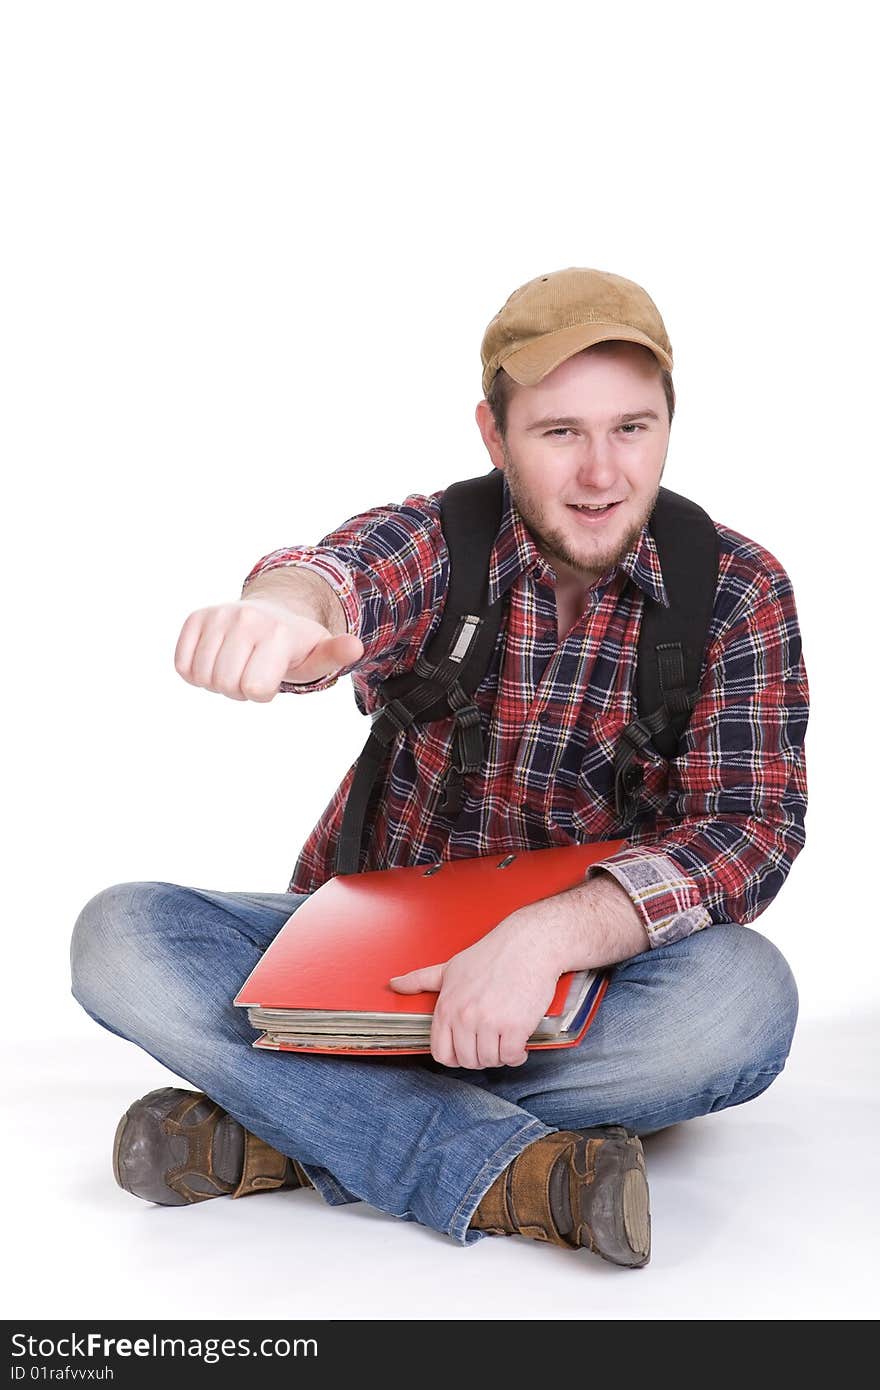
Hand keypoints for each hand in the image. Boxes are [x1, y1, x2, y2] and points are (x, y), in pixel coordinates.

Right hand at [174, 598, 363, 701]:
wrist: (271, 614)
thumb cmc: (294, 644)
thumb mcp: (318, 654)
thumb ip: (335, 655)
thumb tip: (355, 647)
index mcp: (276, 632)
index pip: (254, 689)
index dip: (262, 693)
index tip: (271, 678)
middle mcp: (245, 619)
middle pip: (226, 685)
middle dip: (239, 689)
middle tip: (252, 672)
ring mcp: (218, 616)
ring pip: (201, 676)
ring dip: (217, 681)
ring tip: (237, 665)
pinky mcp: (196, 618)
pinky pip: (182, 665)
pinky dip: (195, 671)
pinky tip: (216, 660)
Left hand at [388, 918, 560, 1068]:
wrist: (527, 944)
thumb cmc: (491, 954)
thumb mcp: (449, 967)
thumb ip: (420, 980)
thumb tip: (395, 984)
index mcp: (446, 1006)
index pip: (441, 1053)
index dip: (455, 1056)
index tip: (467, 1050)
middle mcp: (464, 1016)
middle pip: (467, 1060)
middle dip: (480, 1056)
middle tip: (490, 1042)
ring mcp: (489, 1022)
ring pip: (490, 1061)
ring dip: (499, 1056)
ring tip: (504, 1039)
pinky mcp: (515, 1027)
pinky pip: (511, 1057)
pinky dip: (516, 1055)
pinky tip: (518, 1044)